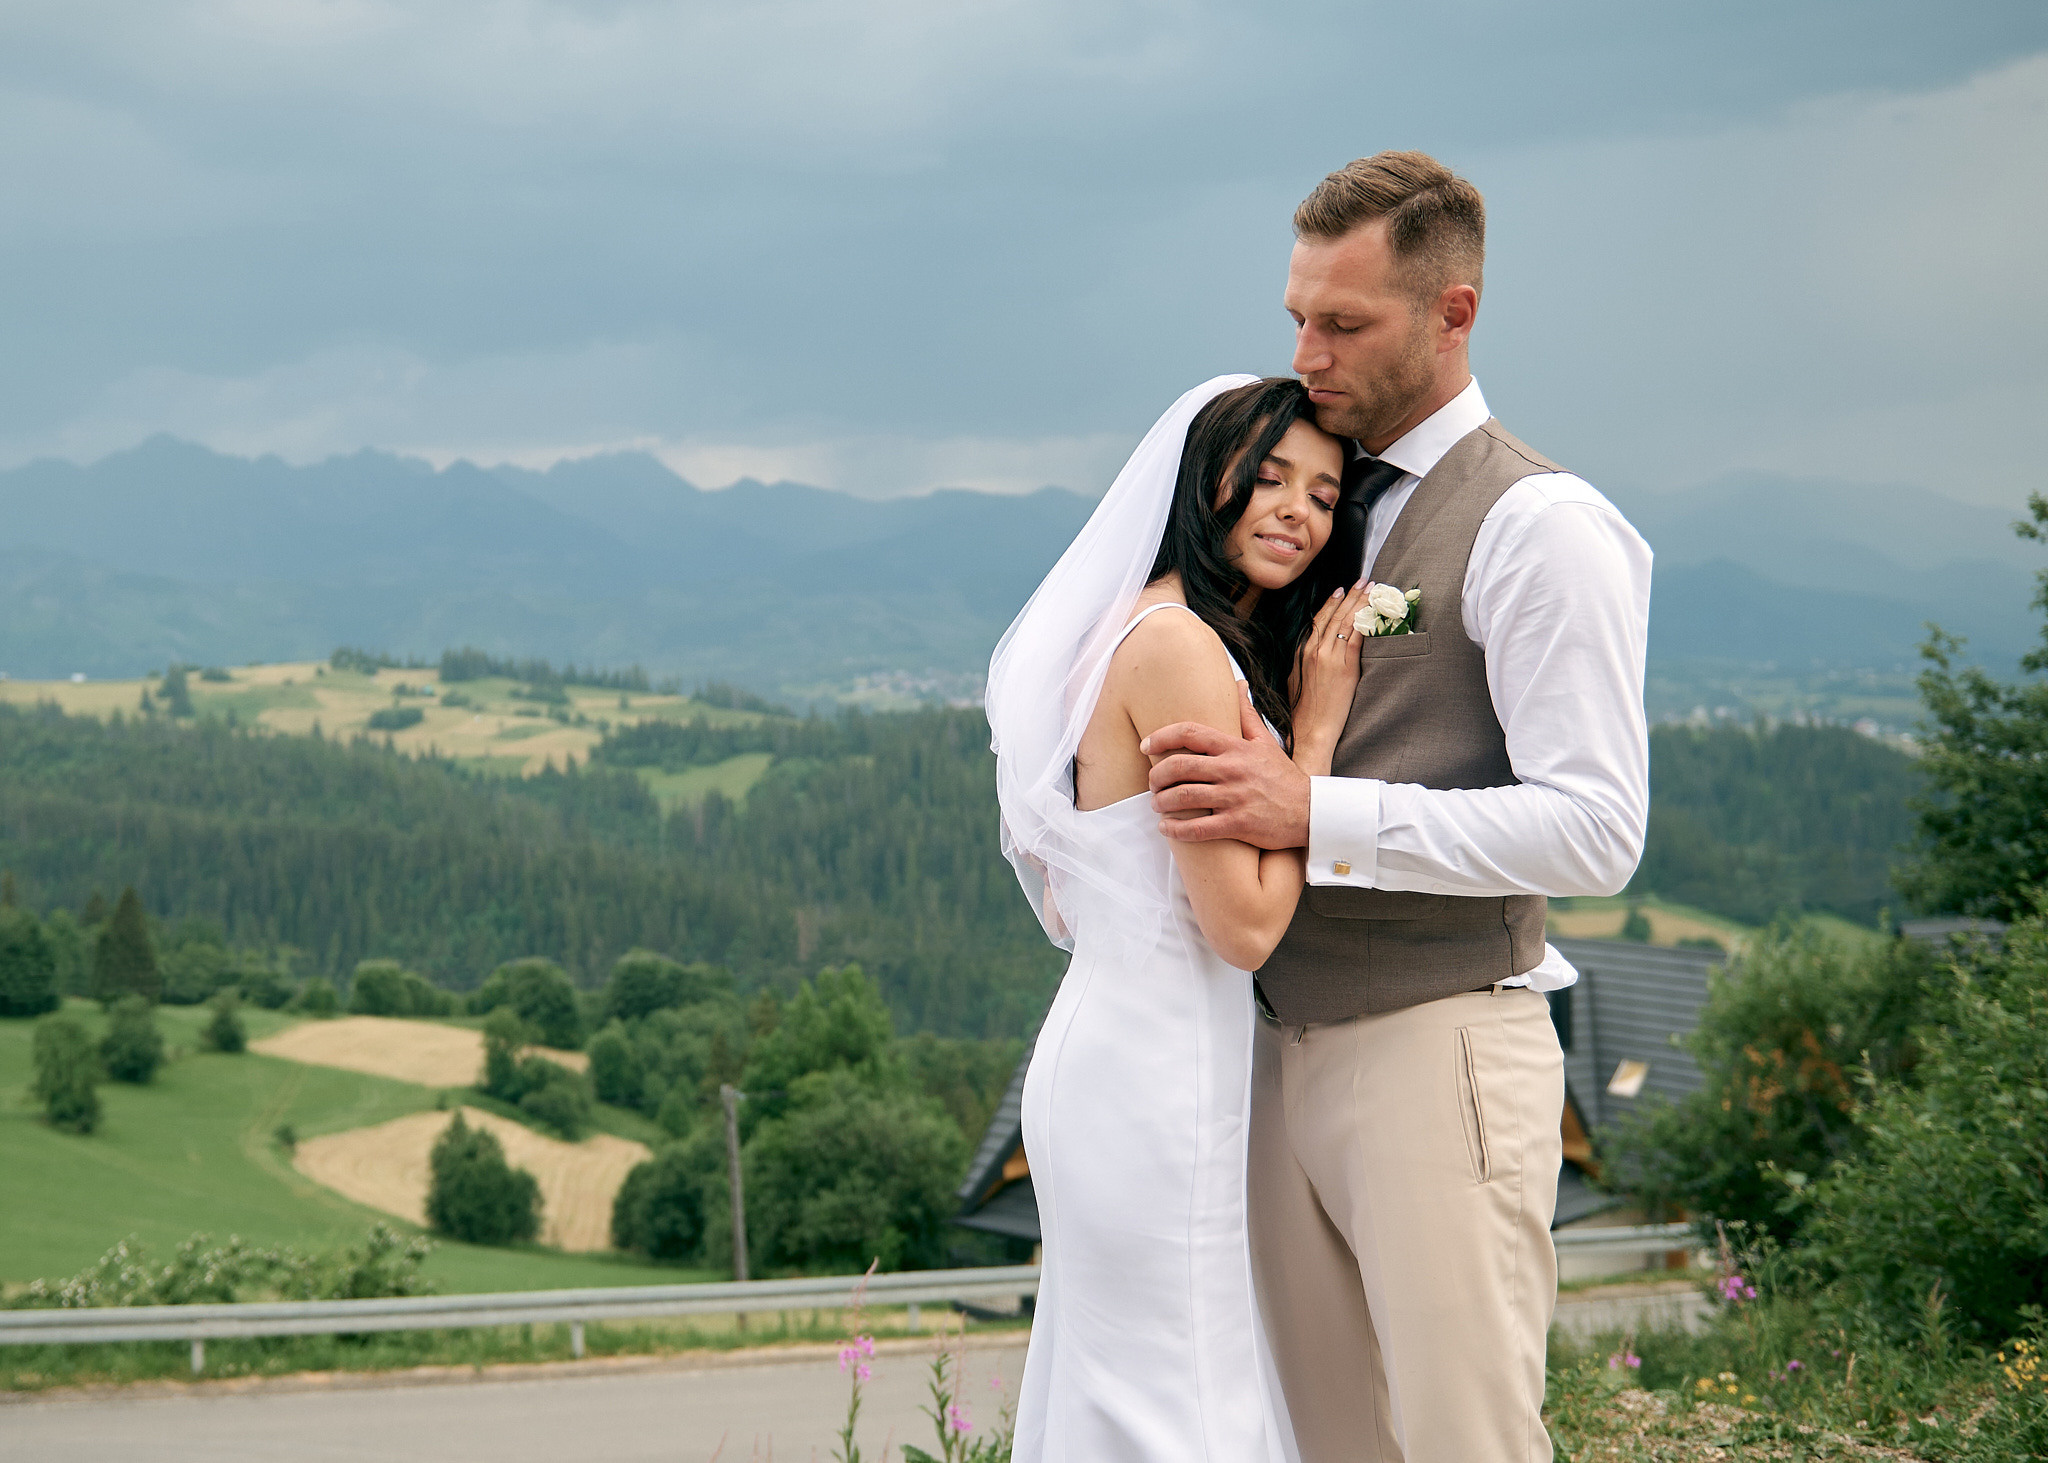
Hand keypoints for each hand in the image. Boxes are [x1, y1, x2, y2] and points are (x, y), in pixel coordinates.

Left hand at [1142, 683, 1310, 849]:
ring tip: (1156, 805)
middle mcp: (1231, 770)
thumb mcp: (1266, 741)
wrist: (1310, 812)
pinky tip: (1166, 828)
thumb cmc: (1283, 777)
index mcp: (1235, 748)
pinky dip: (1176, 829)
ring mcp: (1234, 798)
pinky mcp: (1237, 824)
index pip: (1189, 733)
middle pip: (1179, 767)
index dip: (1161, 737)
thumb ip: (1247, 714)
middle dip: (1156, 776)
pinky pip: (1198, 828)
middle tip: (1151, 783)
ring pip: (1184, 797)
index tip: (1146, 745)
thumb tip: (1239, 684)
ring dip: (1162, 802)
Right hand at [1292, 583, 1368, 774]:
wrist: (1310, 729)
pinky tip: (1375, 613)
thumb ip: (1307, 660)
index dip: (1333, 602)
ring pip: (1347, 623)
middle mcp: (1315, 651)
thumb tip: (1317, 648)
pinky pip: (1357, 639)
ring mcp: (1330, 658)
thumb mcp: (1298, 679)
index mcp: (1303, 652)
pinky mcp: (1345, 668)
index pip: (1319, 619)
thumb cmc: (1304, 710)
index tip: (1343, 589)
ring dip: (1362, 604)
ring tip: (1373, 590)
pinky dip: (1366, 623)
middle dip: (1351, 596)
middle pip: (1335, 616)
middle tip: (1364, 581)